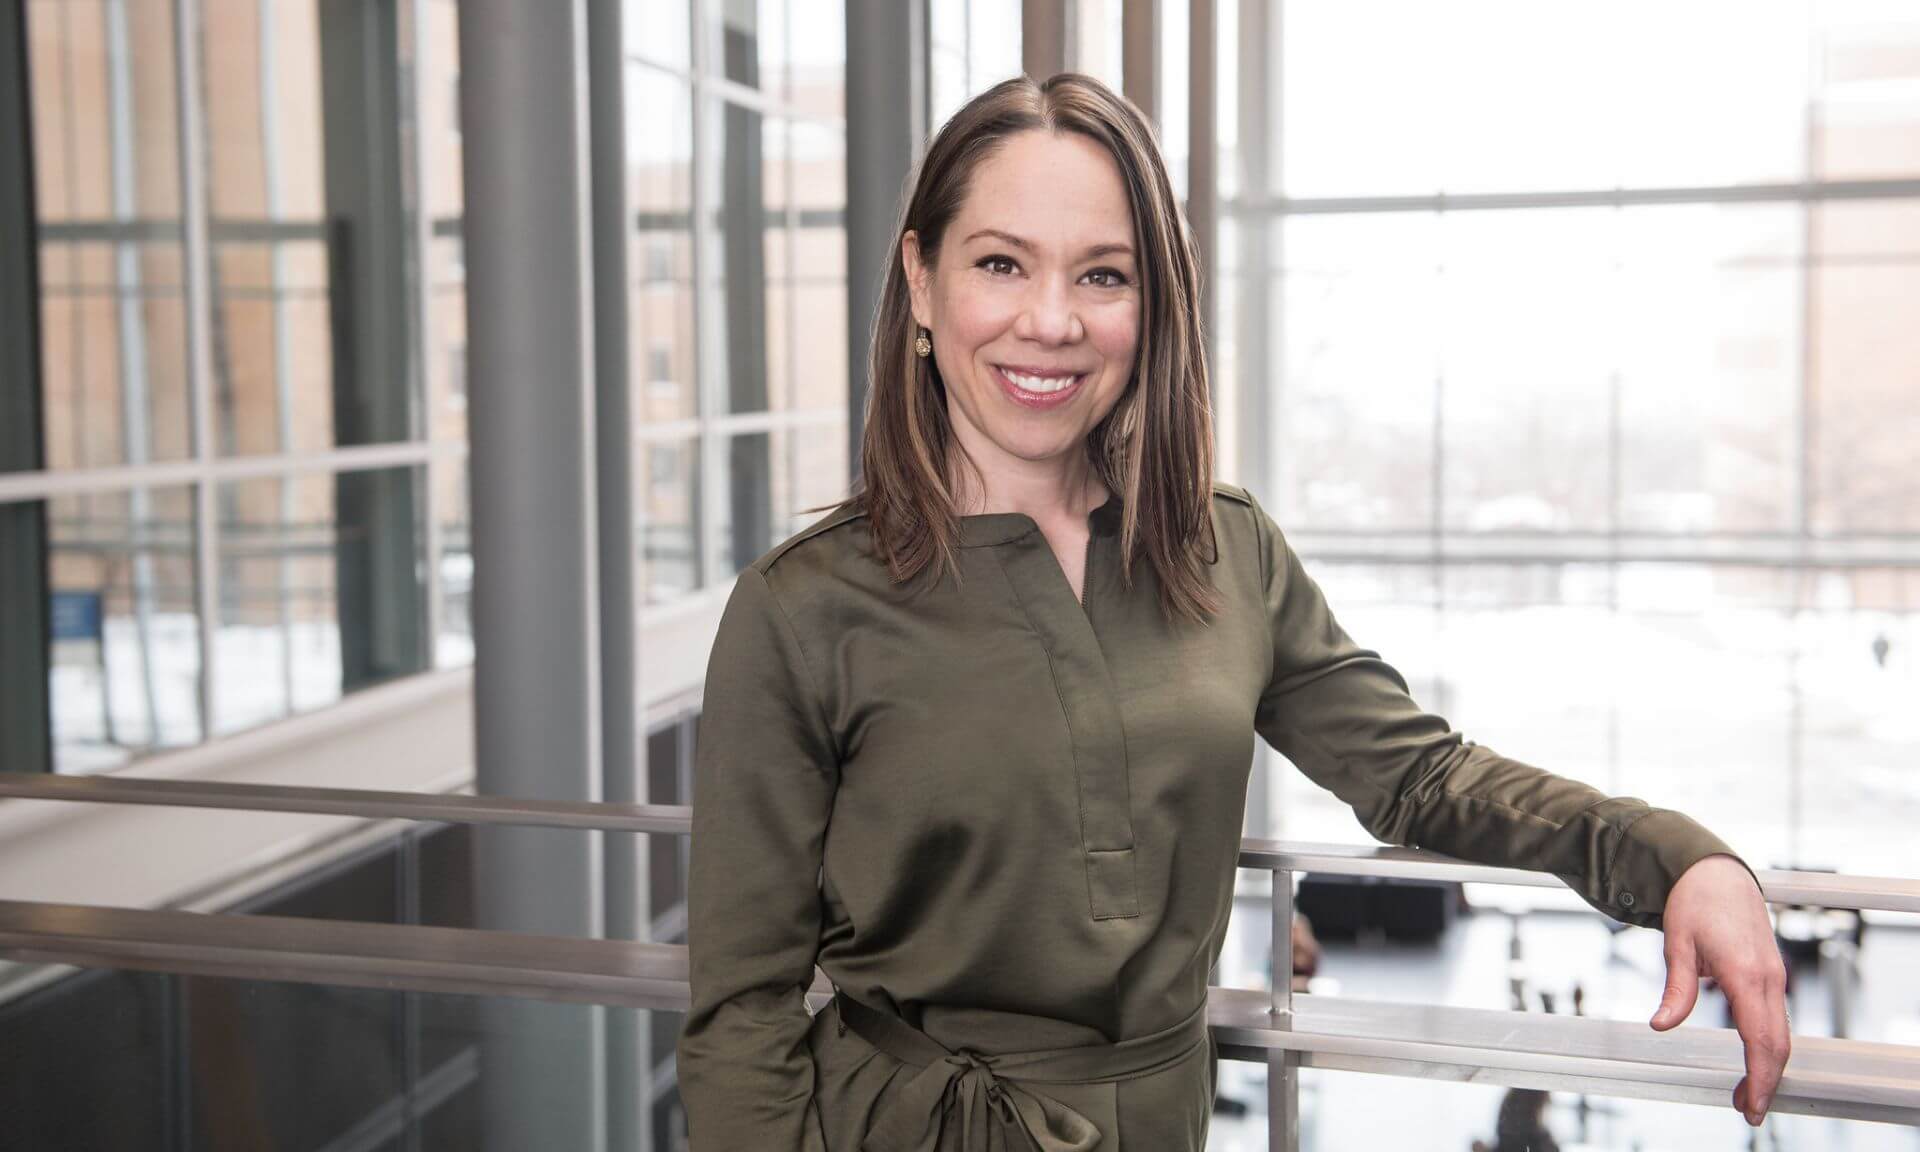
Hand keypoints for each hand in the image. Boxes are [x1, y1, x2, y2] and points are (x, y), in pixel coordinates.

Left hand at [1649, 853, 1789, 1126]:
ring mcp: (1774, 976)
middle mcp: (1769, 979)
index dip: (1758, 1076)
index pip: (1760, 1038)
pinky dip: (1767, 1045)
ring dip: (1767, 1066)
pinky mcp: (1771, 974)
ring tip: (1743, 1094)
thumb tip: (1662, 1025)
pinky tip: (1750, 1059)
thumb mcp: (1677, 944)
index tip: (1750, 1104)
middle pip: (1778, 1044)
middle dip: (1766, 1081)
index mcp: (1746, 974)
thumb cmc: (1696, 902)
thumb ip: (1676, 989)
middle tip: (1747, 1111)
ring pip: (1781, 1033)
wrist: (1717, 872)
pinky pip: (1775, 1018)